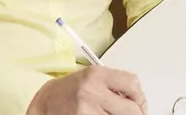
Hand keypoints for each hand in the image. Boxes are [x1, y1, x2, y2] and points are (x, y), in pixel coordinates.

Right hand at [26, 66, 146, 114]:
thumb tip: (137, 100)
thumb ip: (114, 84)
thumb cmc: (70, 89)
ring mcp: (86, 111)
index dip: (141, 97)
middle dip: (136, 114)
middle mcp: (92, 92)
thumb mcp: (92, 77)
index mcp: (97, 75)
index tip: (140, 105)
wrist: (45, 101)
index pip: (132, 84)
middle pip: (130, 109)